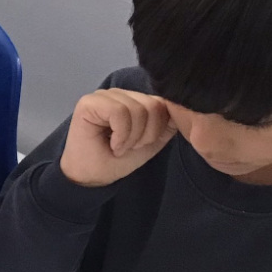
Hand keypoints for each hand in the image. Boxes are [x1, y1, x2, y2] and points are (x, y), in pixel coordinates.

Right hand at [60, 89, 177, 186]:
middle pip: (152, 105)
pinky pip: (119, 112)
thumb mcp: (149, 144)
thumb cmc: (115, 161)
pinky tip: (112, 144)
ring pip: (137, 109)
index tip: (141, 145)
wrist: (90, 178)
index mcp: (134, 99)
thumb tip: (182, 111)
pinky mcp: (89, 102)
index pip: (161, 102)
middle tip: (129, 147)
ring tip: (119, 147)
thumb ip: (165, 126)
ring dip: (131, 137)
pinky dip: (121, 134)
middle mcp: (120, 93)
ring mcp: (104, 95)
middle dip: (145, 134)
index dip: (157, 128)